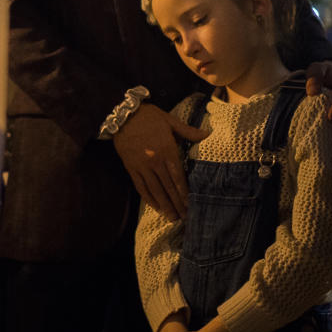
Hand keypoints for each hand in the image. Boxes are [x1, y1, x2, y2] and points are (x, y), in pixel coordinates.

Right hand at [113, 104, 207, 219]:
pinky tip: (156, 207)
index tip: (191, 204)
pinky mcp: (131, 168)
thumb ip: (189, 131)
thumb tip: (209, 135)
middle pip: (167, 187)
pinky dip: (148, 198)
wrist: (122, 114)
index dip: (184, 192)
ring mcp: (141, 166)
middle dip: (177, 203)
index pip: (178, 176)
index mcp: (167, 150)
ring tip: (172, 218)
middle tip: (185, 217)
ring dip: (164, 205)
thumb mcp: (171, 121)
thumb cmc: (149, 117)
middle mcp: (154, 161)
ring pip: (154, 190)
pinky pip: (140, 186)